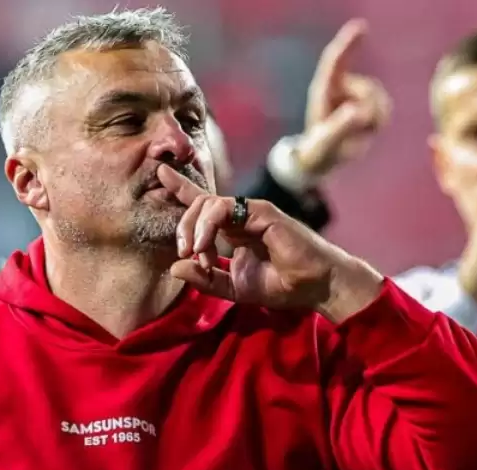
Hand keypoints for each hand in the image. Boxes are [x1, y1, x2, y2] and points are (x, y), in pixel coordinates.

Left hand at [161, 165, 383, 321]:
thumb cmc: (281, 285)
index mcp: (232, 229)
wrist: (315, 286)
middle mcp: (239, 215)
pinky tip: (205, 246)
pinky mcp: (261, 211)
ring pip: (207, 202)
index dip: (181, 187)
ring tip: (195, 252)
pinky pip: (223, 207)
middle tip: (183, 252)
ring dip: (193, 227)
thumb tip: (174, 266)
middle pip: (198, 203)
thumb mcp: (233, 288)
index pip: (202, 204)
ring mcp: (251, 210)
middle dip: (183, 225)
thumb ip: (205, 279)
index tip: (162, 173)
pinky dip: (208, 226)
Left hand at [294, 19, 390, 177]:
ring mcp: (355, 94)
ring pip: (379, 97)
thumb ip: (341, 126)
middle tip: (354, 130)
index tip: (361, 27)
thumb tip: (359, 111)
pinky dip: (379, 121)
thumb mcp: (327, 141)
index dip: (349, 43)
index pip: (337, 61)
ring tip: (357, 133)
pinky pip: (384, 107)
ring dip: (373, 118)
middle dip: (367, 109)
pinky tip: (366, 130)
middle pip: (368, 88)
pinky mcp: (368, 103)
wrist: (322, 158)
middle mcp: (341, 87)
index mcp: (325, 89)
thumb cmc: (318, 149)